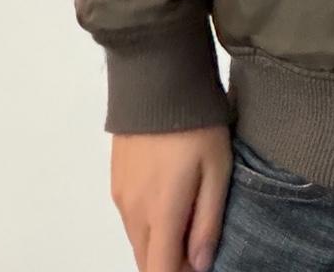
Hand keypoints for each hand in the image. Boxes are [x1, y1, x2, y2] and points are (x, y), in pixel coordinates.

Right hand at [110, 126, 231, 271]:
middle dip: (171, 262)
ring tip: (190, 217)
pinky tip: (171, 199)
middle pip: (147, 260)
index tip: (198, 266)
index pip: (159, 271)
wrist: (157, 80)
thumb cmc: (195, 123)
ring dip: (160, 241)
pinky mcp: (116, 180)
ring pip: (138, 239)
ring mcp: (120, 196)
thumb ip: (208, 221)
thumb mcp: (217, 169)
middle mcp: (133, 211)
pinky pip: (131, 217)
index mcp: (160, 213)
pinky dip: (149, 222)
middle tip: (199, 244)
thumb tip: (200, 264)